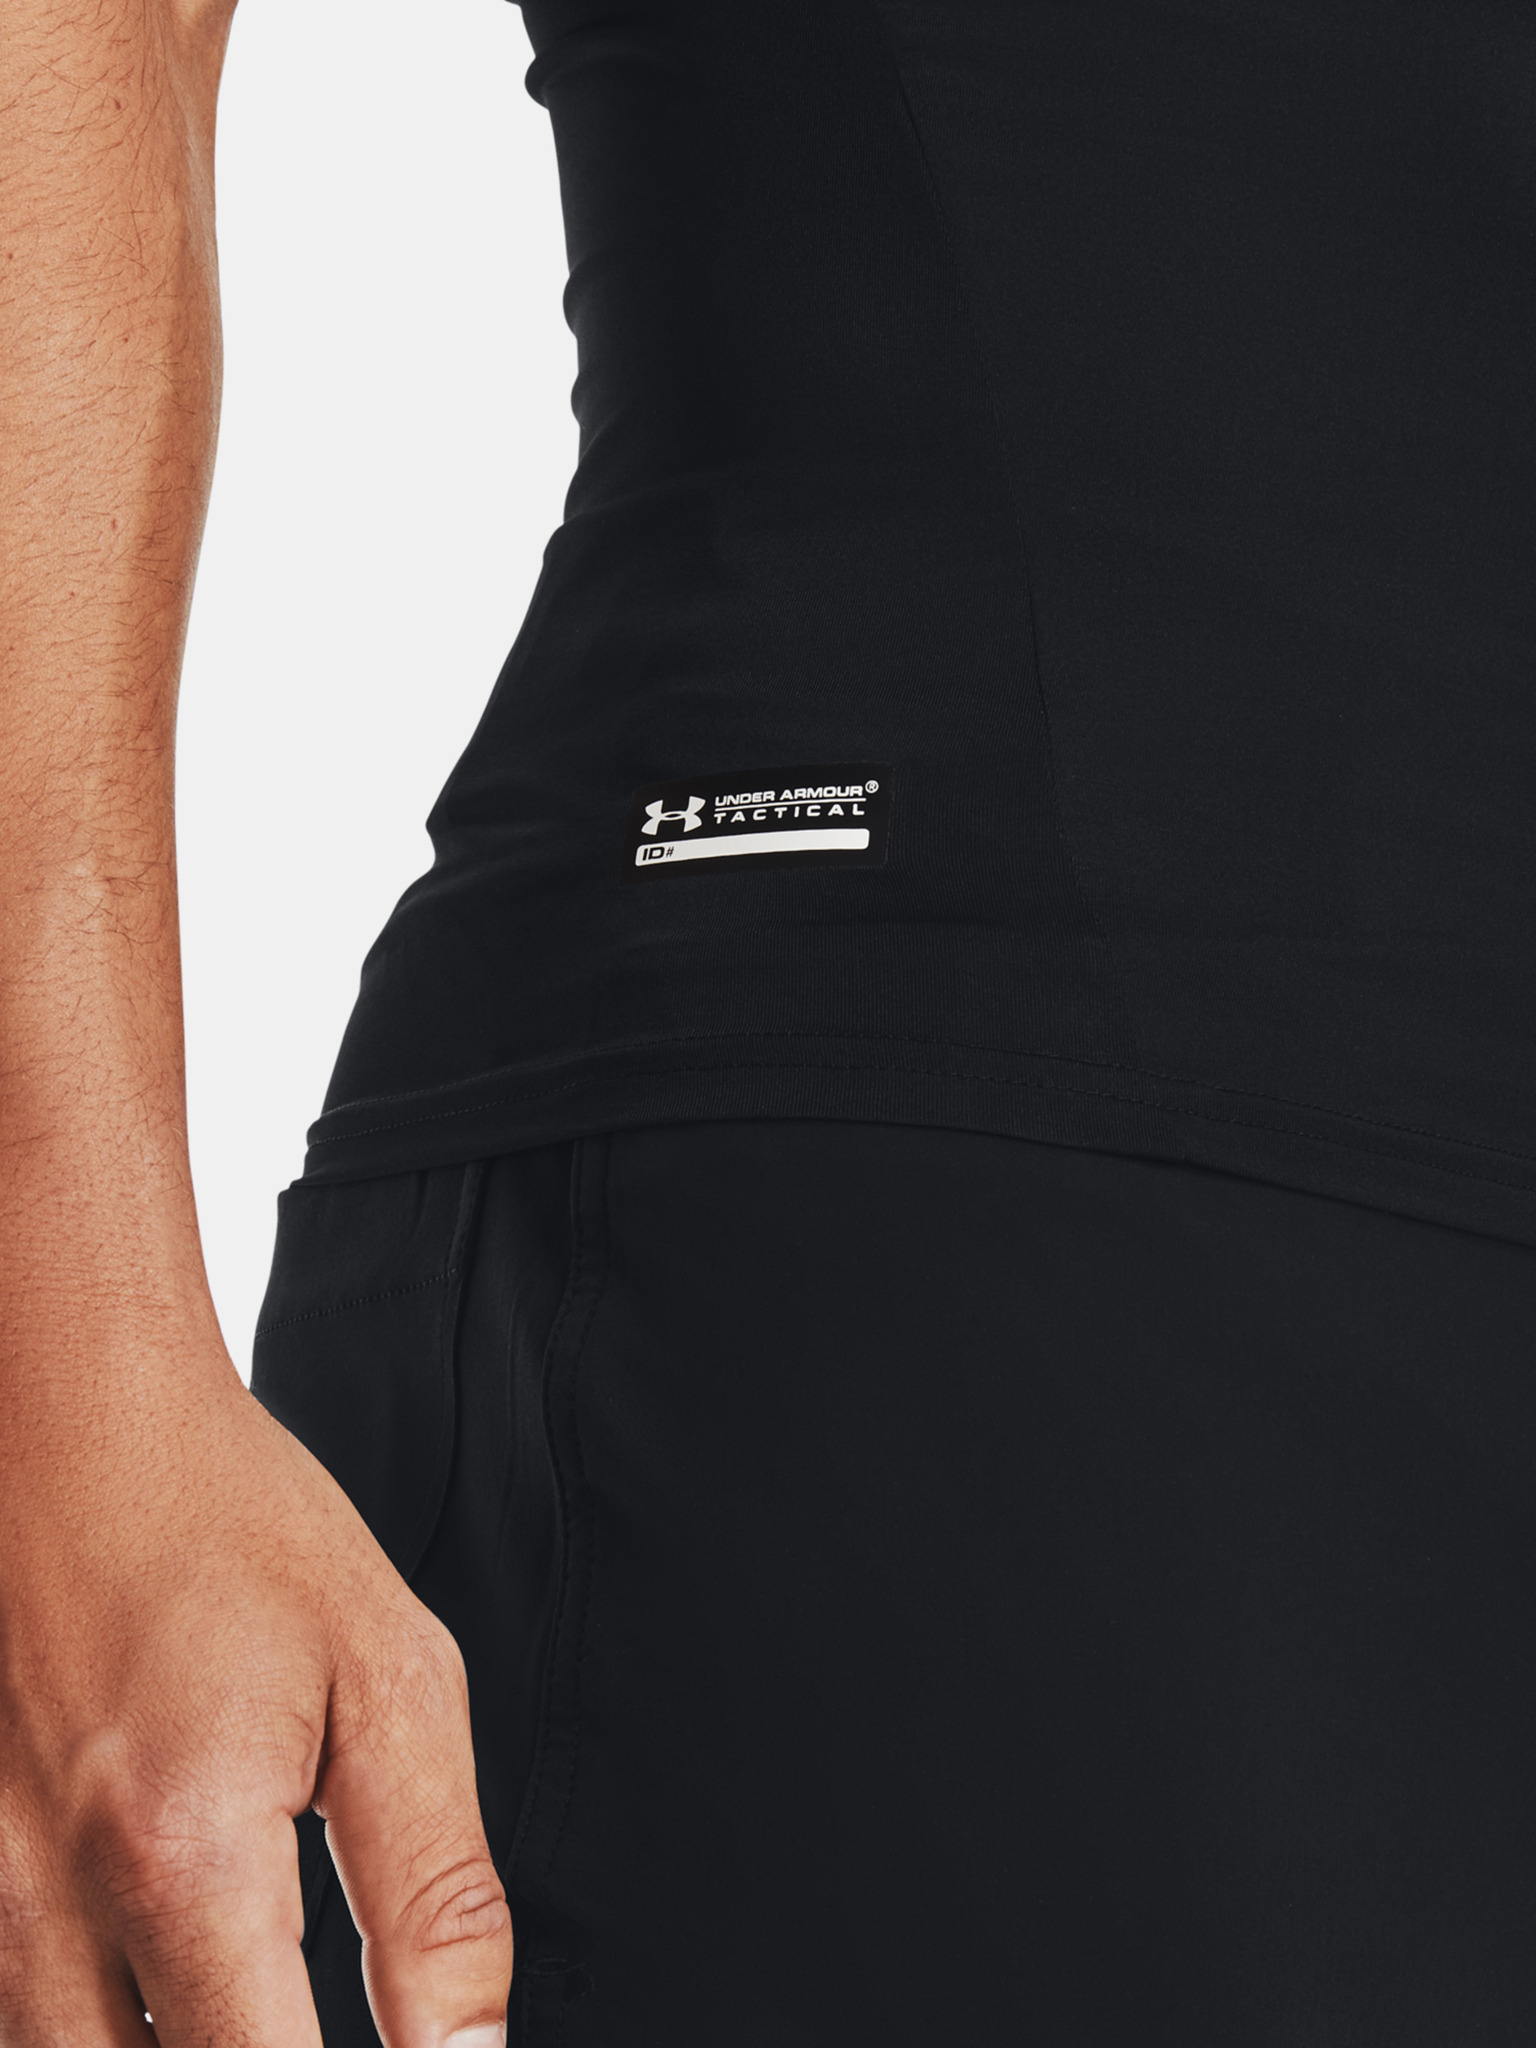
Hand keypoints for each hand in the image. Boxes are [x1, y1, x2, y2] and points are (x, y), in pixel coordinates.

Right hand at [0, 1354, 511, 2047]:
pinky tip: (179, 1993)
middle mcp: (47, 1907)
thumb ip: (433, 1891)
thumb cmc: (235, 1530)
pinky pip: (24, 2015)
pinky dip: (104, 2029)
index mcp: (183, 1857)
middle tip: (312, 2017)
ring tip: (265, 2006)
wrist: (74, 1427)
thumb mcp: (387, 1680)